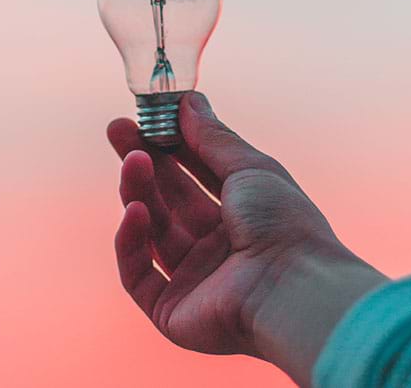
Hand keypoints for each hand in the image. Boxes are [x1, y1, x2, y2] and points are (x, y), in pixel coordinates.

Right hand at [108, 92, 385, 385]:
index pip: (194, 175)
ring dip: (138, 193)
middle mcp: (216, 247)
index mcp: (241, 216)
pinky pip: (138, 274)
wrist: (293, 288)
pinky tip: (135, 211)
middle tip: (117, 130)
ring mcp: (193, 280)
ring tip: (132, 161)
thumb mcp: (250, 168)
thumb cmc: (283, 224)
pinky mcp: (171, 310)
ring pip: (151, 231)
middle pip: (167, 200)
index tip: (145, 117)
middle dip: (142, 163)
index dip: (168, 146)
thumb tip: (188, 100)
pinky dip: (131, 242)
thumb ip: (213, 137)